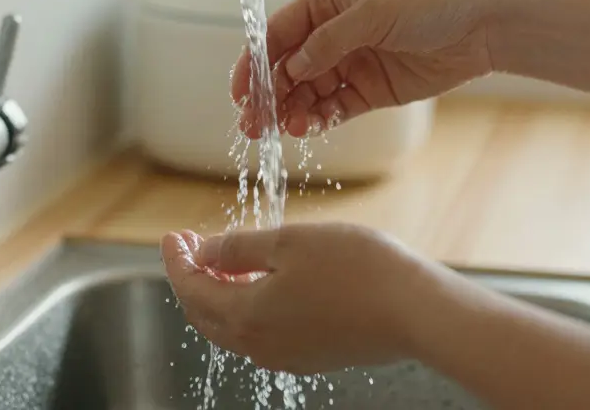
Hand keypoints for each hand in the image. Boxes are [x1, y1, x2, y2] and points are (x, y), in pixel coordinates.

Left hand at [160, 223, 442, 374]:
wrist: (416, 312)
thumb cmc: (358, 270)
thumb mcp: (289, 242)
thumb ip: (239, 249)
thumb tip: (206, 253)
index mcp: (246, 316)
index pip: (191, 289)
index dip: (176, 260)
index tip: (173, 235)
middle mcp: (260, 345)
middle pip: (205, 314)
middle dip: (191, 278)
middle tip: (189, 246)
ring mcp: (286, 355)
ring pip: (233, 327)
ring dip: (219, 293)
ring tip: (222, 260)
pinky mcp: (312, 356)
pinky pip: (262, 333)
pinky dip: (247, 307)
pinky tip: (261, 283)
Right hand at [232, 0, 497, 137]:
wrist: (482, 26)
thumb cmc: (433, 0)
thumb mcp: (376, 12)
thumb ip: (330, 40)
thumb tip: (294, 66)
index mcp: (326, 1)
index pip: (277, 34)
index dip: (254, 63)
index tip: (240, 91)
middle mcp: (331, 33)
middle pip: (286, 68)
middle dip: (267, 96)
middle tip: (252, 124)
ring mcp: (349, 63)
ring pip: (306, 93)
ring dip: (290, 111)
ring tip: (284, 129)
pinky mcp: (368, 91)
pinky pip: (333, 109)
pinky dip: (317, 120)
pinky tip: (307, 128)